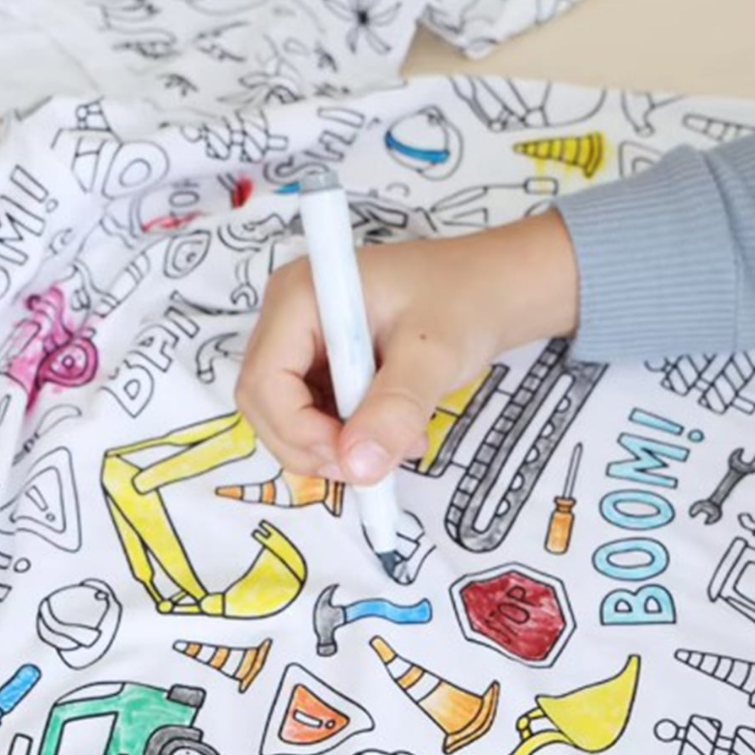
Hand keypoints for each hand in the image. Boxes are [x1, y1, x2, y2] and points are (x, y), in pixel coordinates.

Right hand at [235, 210, 578, 484]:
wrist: (489, 288)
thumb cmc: (464, 300)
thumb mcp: (433, 357)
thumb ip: (395, 409)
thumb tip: (357, 466)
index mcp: (299, 296)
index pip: (264, 382)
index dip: (299, 431)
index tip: (353, 457)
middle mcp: (287, 317)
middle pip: (264, 406)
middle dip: (313, 446)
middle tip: (374, 463)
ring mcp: (299, 342)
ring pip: (285, 419)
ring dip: (334, 447)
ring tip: (397, 443)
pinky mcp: (316, 365)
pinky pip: (309, 418)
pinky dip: (344, 439)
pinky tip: (389, 433)